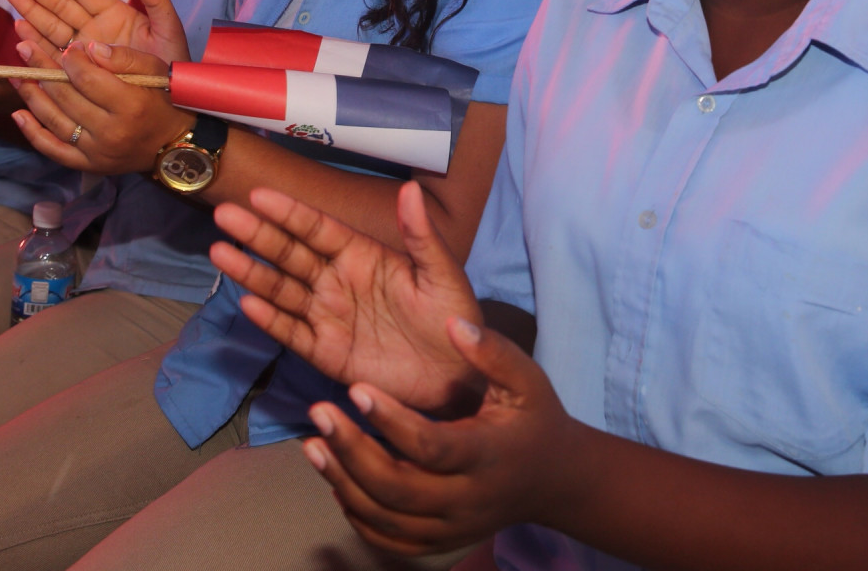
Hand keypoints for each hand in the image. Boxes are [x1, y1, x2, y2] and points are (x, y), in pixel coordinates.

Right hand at [3, 0, 190, 63]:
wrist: (169, 104)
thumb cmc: (172, 67)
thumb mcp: (169, 31)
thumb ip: (157, 2)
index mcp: (116, 15)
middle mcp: (95, 29)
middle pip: (60, 5)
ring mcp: (84, 49)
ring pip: (51, 25)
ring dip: (30, 9)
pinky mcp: (77, 70)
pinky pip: (52, 52)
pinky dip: (35, 41)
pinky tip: (19, 27)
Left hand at [9, 38, 190, 173]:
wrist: (174, 146)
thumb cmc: (164, 101)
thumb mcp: (155, 70)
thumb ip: (123, 56)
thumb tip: (87, 47)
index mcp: (130, 105)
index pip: (88, 79)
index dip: (70, 60)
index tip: (64, 47)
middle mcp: (111, 132)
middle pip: (66, 97)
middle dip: (41, 69)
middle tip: (24, 48)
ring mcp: (96, 152)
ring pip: (54, 120)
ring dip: (31, 95)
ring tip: (17, 74)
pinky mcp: (88, 165)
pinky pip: (53, 149)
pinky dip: (33, 132)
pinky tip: (18, 114)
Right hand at [210, 183, 485, 412]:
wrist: (459, 379)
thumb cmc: (454, 320)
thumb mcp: (442, 275)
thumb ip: (421, 235)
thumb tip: (410, 188)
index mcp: (362, 256)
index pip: (317, 228)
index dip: (288, 212)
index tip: (258, 194)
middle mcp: (338, 282)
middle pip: (290, 254)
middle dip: (258, 235)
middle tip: (225, 215)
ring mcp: (328, 317)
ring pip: (282, 290)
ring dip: (252, 272)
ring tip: (220, 253)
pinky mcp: (326, 353)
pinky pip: (292, 333)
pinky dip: (270, 319)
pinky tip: (248, 304)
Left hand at [305, 316, 576, 556]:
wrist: (555, 482)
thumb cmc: (535, 420)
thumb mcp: (527, 380)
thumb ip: (492, 352)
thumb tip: (452, 324)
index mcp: (488, 456)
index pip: (430, 447)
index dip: (390, 421)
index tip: (355, 388)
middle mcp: (468, 500)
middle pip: (397, 489)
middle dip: (351, 452)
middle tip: (318, 414)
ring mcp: (452, 528)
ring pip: (385, 518)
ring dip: (342, 483)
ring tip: (312, 444)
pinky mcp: (440, 543)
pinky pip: (389, 540)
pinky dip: (357, 515)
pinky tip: (336, 480)